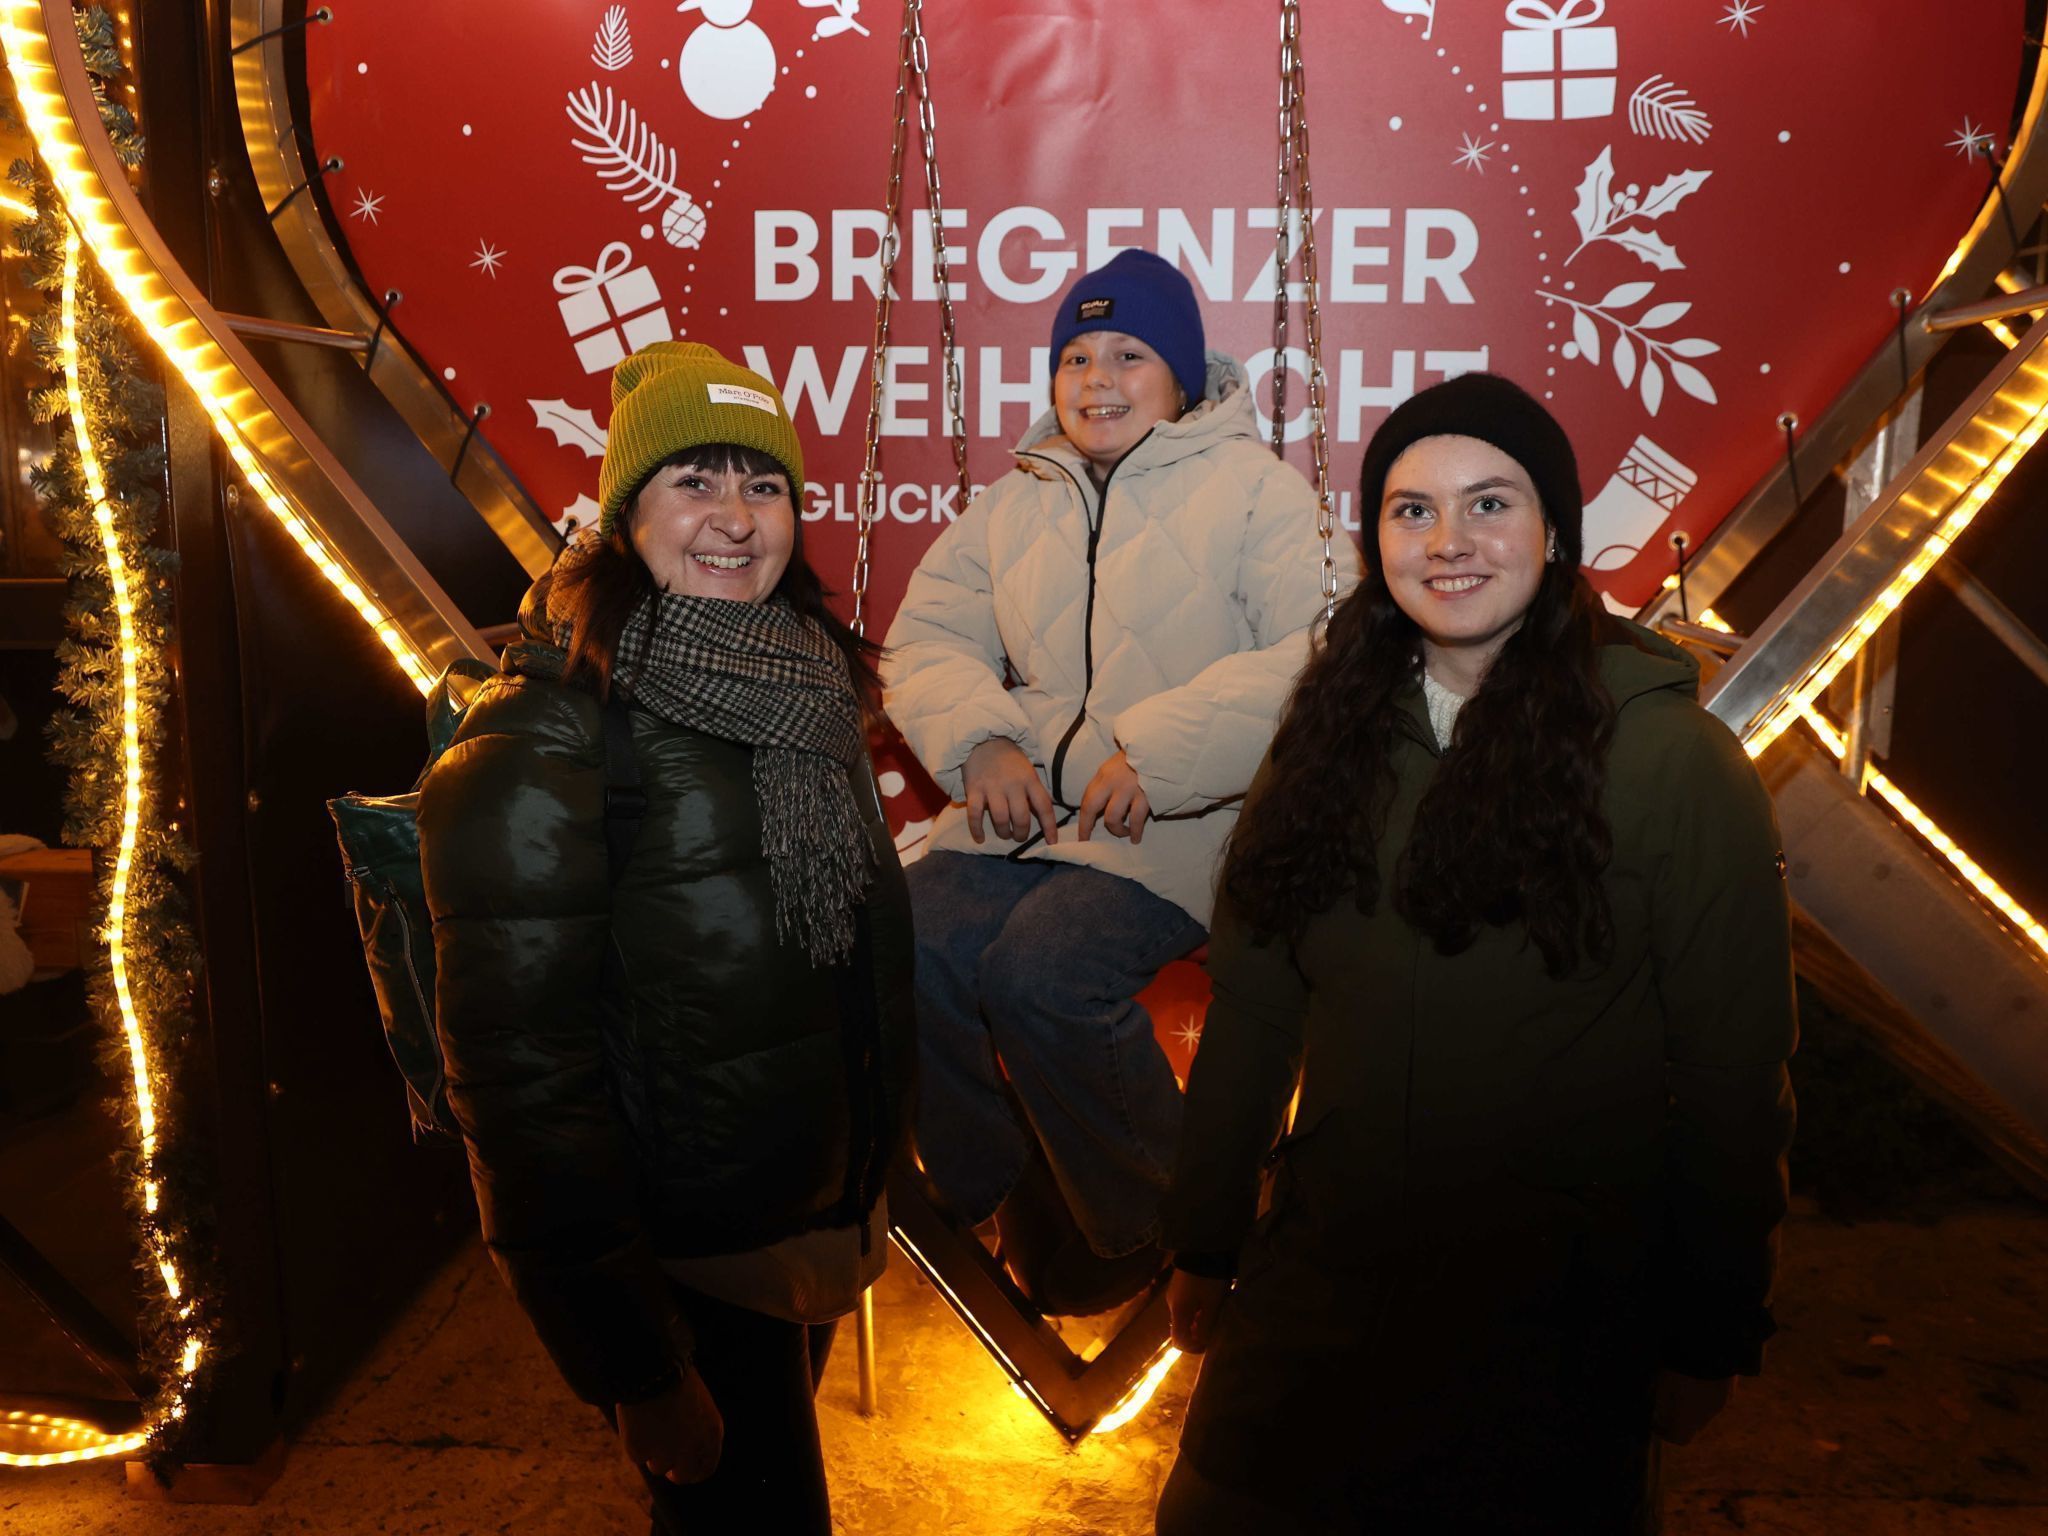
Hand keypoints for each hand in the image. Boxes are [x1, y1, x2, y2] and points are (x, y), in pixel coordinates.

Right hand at [616, 1369, 722, 1483]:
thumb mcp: (697, 1405)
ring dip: (653, 1451)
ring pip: (658, 1466)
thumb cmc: (676, 1379)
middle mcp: (692, 1449)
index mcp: (712, 1434)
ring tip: (648, 1422)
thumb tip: (685, 1451)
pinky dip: (636, 1442)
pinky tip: (637, 1420)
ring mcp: (665, 1453)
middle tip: (661, 1460)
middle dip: (673, 1471)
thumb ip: (696, 1430)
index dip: (694, 1471)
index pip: (706, 1468)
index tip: (682, 1470)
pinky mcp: (641, 1451)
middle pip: (683, 1475)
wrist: (653, 1367)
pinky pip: (637, 1454)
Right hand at [962, 738, 1058, 844]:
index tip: (1052, 842)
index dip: (1050, 827)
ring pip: (1000, 818)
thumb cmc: (1008, 759)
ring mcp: (992, 787)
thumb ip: (1033, 791)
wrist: (983, 739)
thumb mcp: (1027, 770)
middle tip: (1019, 836)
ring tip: (1004, 834)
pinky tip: (980, 837)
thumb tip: (1041, 817)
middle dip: (1021, 833)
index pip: (1044, 807)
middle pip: (1021, 817)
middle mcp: (1013, 784)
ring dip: (1003, 832)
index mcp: (1030, 779)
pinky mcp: (974, 789)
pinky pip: (975, 814)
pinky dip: (977, 829)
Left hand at [1076, 751, 1149, 843]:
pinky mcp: (1145, 795)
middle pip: (1091, 808)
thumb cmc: (1141, 758)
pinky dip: (1135, 831)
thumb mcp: (1118, 766)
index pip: (1086, 799)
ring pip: (1112, 818)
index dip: (1082, 819)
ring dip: (1117, 830)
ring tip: (1124, 833)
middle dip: (1086, 827)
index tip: (1081, 833)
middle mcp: (1112, 781)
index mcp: (1104, 774)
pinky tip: (1135, 838)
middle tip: (1088, 839)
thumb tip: (1099, 804)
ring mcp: (1128, 789)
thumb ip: (1108, 783)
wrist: (1163, 748)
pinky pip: (1136, 820)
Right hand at [1166, 1269, 1228, 1354]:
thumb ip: (1206, 1325)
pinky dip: (1195, 1309)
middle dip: (1197, 1333)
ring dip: (1197, 1320)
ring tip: (1214, 1312)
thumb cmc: (1208, 1279)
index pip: (1178, 1341)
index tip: (1208, 1343)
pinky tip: (1209, 1300)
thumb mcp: (1212, 1304)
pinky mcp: (1178, 1285)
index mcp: (1178, 1312)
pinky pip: (1185, 1304)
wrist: (1202, 1249)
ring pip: (1184, 1316)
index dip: (1192, 1348)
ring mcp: (1173, 1294)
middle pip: (1181, 1328)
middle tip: (1214, 1326)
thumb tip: (1202, 1341)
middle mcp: (1172, 1305)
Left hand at [1653, 1370, 1733, 1445]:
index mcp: (1690, 1417)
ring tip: (1680, 1386)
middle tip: (1666, 1402)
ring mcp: (1722, 1403)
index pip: (1679, 1438)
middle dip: (1678, 1418)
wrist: (1711, 1347)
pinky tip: (1697, 1377)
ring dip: (1692, 1405)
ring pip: (1704, 1412)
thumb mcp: (1663, 1384)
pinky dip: (1704, 1395)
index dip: (1666, 1433)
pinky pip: (1714, 1399)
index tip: (1656, 1422)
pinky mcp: (1731, 1390)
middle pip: (1692, 1425)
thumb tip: (1661, 1415)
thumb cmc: (1680, 1367)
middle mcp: (1708, 1415)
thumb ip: (1662, 1403)